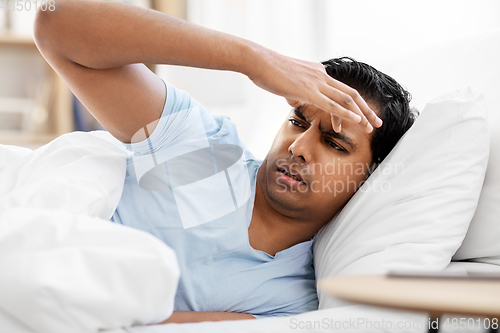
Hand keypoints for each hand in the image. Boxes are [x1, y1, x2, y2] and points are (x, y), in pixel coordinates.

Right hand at [248, 49, 381, 132]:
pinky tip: (356, 120)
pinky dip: (345, 113)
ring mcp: (316, 83)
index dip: (350, 107)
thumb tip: (296, 100)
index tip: (357, 119)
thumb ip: (295, 92)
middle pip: (350, 94)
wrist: (258, 62)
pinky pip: (332, 104)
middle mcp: (322, 76)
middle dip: (366, 110)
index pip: (339, 91)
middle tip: (376, 123)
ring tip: (371, 126)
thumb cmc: (267, 72)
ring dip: (361, 114)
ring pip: (346, 99)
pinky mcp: (309, 91)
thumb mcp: (286, 84)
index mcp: (318, 73)